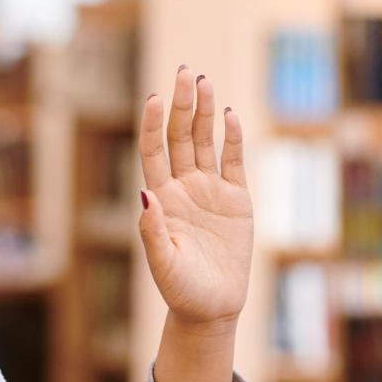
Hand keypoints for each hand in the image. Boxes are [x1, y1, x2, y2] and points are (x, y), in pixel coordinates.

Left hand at [138, 66, 251, 328]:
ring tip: (204, 81)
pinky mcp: (236, 200)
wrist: (212, 309)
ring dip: (205, 112)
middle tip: (185, 72)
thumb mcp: (163, 264)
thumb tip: (145, 195)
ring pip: (205, 142)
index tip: (156, 98)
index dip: (154, 125)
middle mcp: (183, 188)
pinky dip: (233, 138)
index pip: (154, 152)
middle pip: (180, 138)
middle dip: (182, 105)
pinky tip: (230, 114)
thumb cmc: (181, 291)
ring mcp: (210, 191)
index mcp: (161, 199)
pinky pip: (233, 161)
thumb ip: (153, 231)